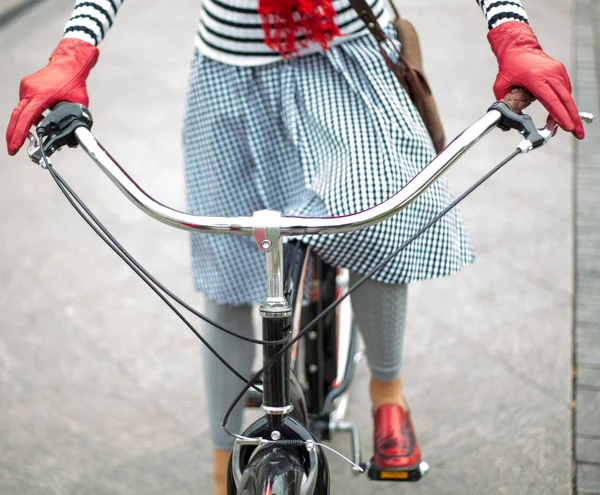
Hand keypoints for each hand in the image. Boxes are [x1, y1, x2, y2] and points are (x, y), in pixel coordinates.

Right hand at [6, 38, 98, 155]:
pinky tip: (40, 118)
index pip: (26, 118)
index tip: (15, 146)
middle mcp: (30, 90)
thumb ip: (75, 119)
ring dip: (25, 124)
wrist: (69, 63)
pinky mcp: (26, 86)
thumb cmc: (74, 80)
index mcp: (41, 95)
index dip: (19, 134)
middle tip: (13, 149)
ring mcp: (26, 87)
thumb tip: (76, 133)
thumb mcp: (79, 104)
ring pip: (21, 111)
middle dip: (13, 134)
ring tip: (36, 133)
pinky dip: (30, 114)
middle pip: (16, 116)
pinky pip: (25, 104)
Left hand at [487, 21, 583, 138]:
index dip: (559, 116)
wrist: (518, 47)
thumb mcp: (501, 86)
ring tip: (571, 126)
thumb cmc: (509, 65)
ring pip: (567, 96)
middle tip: (579, 133)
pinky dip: (565, 102)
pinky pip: (565, 89)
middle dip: (572, 118)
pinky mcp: (560, 71)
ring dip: (569, 112)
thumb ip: (505, 104)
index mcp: (535, 79)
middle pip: (565, 100)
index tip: (567, 127)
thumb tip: (506, 120)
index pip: (551, 101)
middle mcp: (549, 74)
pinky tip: (564, 112)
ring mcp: (557, 71)